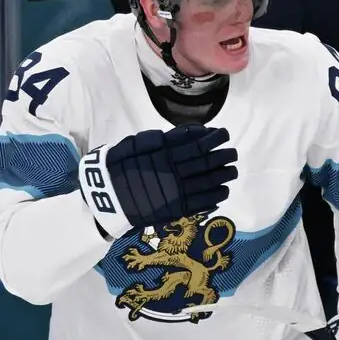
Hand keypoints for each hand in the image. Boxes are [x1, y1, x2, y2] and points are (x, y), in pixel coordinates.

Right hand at [82, 125, 237, 238]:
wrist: (106, 194)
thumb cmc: (120, 165)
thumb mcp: (137, 144)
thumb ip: (167, 138)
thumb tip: (195, 130)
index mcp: (165, 154)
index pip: (198, 144)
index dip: (214, 138)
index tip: (223, 134)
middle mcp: (174, 172)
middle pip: (208, 163)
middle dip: (224, 156)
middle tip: (232, 153)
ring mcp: (178, 191)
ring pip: (210, 181)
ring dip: (225, 175)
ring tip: (232, 170)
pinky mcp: (178, 208)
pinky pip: (205, 201)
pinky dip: (218, 194)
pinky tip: (224, 189)